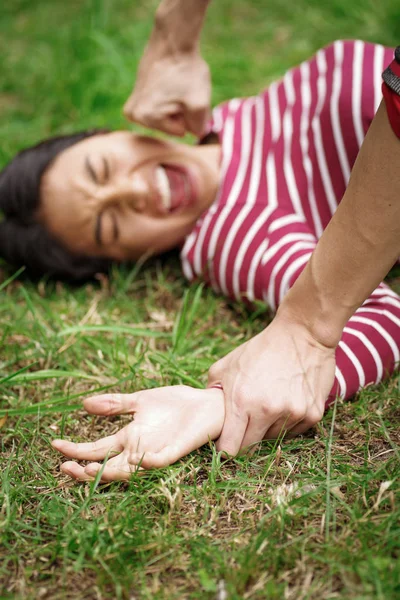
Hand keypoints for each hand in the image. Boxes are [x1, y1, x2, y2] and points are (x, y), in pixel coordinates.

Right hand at [52, 385, 223, 481]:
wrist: (208, 403)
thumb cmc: (176, 403)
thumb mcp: (140, 400)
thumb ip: (115, 404)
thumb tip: (83, 404)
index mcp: (129, 437)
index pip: (97, 448)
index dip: (76, 449)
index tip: (55, 444)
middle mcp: (139, 448)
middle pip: (107, 466)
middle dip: (85, 470)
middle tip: (66, 467)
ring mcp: (156, 451)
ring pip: (128, 471)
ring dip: (110, 472)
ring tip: (88, 469)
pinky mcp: (175, 450)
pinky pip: (160, 461)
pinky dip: (150, 463)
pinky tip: (137, 459)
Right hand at [123, 40, 210, 136]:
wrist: (173, 40)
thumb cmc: (186, 70)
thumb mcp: (200, 104)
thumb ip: (199, 128)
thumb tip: (196, 134)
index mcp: (144, 117)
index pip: (181, 131)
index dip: (189, 114)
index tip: (184, 95)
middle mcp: (133, 114)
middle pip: (172, 126)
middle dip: (182, 111)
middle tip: (181, 89)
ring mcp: (133, 105)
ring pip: (168, 117)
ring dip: (177, 104)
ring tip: (175, 86)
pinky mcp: (136, 96)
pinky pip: (162, 107)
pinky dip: (170, 97)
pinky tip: (169, 83)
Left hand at [208, 313, 336, 455]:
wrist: (302, 334)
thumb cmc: (260, 349)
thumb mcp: (227, 364)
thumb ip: (212, 390)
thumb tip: (207, 412)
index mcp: (241, 401)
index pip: (230, 448)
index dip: (225, 449)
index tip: (225, 442)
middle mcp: (267, 411)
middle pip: (251, 448)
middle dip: (245, 439)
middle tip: (246, 423)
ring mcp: (292, 414)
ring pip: (275, 439)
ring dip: (269, 428)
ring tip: (270, 403)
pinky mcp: (312, 414)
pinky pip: (295, 431)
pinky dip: (288, 422)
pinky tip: (286, 401)